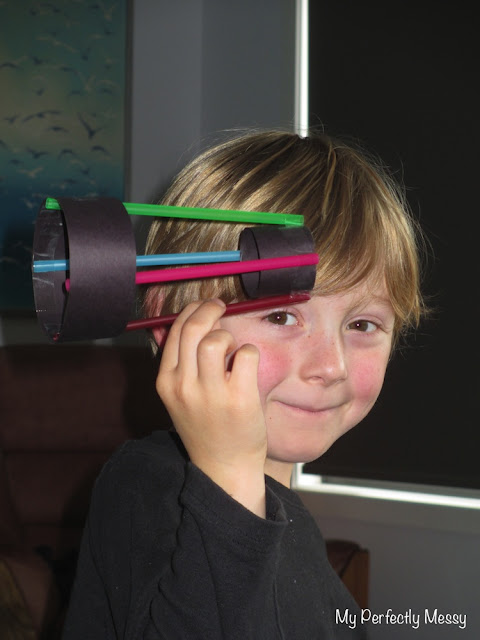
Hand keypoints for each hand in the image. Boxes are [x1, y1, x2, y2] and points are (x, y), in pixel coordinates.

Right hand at [156, 299, 266, 516]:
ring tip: (233, 351)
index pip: (175, 331)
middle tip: (221, 307)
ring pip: (217, 339)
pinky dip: (250, 352)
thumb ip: (181, 362)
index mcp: (166, 381)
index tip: (204, 305)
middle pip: (193, 329)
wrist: (223, 465)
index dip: (192, 311)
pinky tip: (247, 367)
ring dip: (228, 336)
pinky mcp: (240, 399)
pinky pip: (246, 354)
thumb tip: (189, 320)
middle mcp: (184, 386)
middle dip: (209, 310)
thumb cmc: (205, 425)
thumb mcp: (179, 395)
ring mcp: (212, 393)